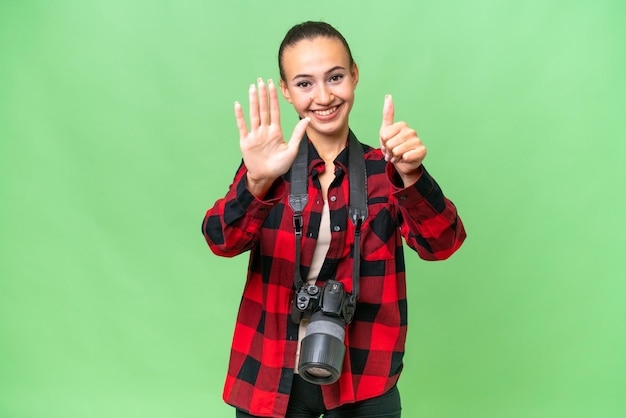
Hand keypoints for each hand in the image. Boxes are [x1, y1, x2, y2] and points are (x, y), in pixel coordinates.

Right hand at [235, 78, 309, 196]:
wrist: (266, 177)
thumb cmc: (280, 166)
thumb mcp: (292, 150)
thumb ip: (298, 134)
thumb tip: (307, 119)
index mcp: (275, 131)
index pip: (274, 110)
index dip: (274, 97)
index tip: (273, 84)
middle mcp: (264, 130)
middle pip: (263, 109)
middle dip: (262, 95)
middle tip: (261, 80)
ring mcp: (255, 135)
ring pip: (254, 115)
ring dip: (253, 101)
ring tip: (252, 88)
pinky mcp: (246, 141)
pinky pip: (242, 126)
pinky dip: (240, 116)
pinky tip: (238, 105)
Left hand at [379, 95, 426, 185]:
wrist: (403, 162)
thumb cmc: (394, 146)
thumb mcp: (386, 131)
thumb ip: (387, 114)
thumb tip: (388, 96)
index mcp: (402, 125)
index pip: (384, 135)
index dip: (383, 142)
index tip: (387, 143)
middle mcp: (411, 131)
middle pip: (390, 143)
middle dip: (389, 151)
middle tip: (393, 151)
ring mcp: (417, 140)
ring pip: (398, 150)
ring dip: (395, 156)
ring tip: (398, 155)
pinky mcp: (422, 150)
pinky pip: (406, 156)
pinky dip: (403, 160)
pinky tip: (406, 159)